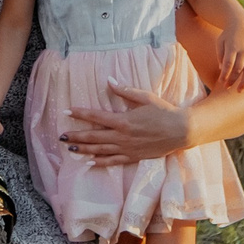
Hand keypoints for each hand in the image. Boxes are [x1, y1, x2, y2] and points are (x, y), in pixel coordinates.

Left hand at [60, 83, 194, 167]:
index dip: (80, 114)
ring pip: (100, 150)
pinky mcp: (133, 157)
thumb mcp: (145, 97)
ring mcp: (127, 148)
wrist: (181, 131)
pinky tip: (89, 163)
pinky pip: (113, 161)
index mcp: (123, 120)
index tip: (67, 112)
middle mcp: (122, 136)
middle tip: (61, 136)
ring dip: (84, 150)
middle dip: (76, 136)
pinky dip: (100, 162)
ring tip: (70, 149)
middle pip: (93, 137)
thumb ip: (125, 91)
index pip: (96, 117)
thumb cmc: (164, 112)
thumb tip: (109, 81)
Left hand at [218, 21, 243, 89]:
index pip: (228, 64)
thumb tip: (222, 69)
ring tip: (240, 91)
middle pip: (239, 69)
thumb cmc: (227, 35)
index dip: (225, 74)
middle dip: (232, 80)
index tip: (221, 82)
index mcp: (232, 48)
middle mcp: (243, 51)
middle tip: (226, 88)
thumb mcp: (220, 42)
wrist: (241, 24)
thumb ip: (220, 55)